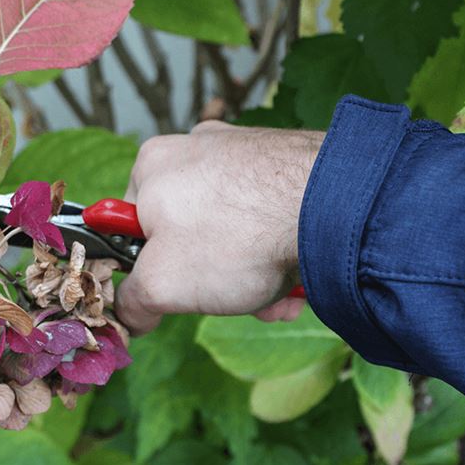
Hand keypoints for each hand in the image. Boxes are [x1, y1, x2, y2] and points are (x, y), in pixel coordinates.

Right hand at [115, 121, 323, 334]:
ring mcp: (244, 150)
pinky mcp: (286, 161)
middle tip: (235, 299)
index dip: (151, 268)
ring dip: (249, 274)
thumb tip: (130, 316)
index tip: (176, 291)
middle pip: (188, 232)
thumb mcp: (161, 285)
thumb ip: (132, 303)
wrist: (335, 208)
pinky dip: (277, 251)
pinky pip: (268, 216)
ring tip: (275, 296)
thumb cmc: (237, 238)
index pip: (132, 227)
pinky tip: (296, 276)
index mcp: (152, 165)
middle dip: (212, 279)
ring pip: (232, 230)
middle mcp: (195, 147)